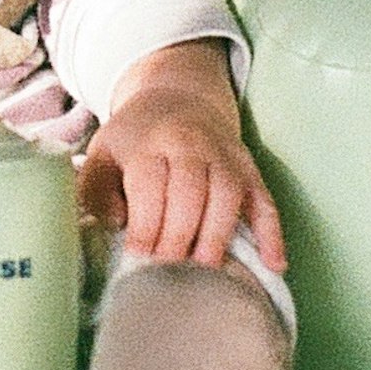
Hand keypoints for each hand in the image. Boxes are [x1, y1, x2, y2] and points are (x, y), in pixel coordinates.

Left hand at [77, 41, 285, 272]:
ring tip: (208, 270)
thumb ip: (97, 189)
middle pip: (190, 190)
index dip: (145, 223)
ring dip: (219, 233)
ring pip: (228, 192)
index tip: (138, 257)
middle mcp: (189, 145)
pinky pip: (265, 200)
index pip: (149, 183)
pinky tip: (274, 264)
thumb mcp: (102, 153)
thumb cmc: (134, 139)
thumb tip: (116, 223)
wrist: (176, 97)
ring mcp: (223, 155)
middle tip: (169, 272)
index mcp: (148, 142)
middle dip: (180, 235)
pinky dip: (271, 232)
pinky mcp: (248, 169)